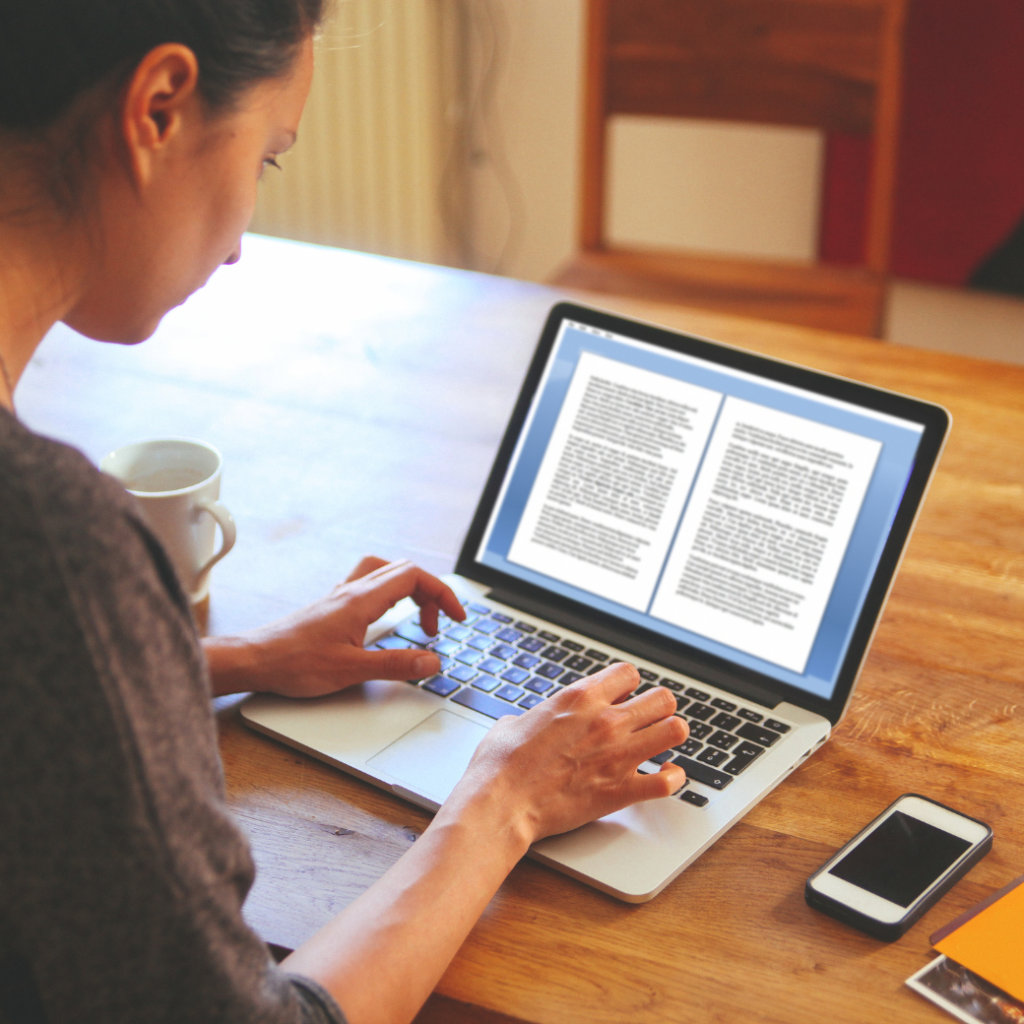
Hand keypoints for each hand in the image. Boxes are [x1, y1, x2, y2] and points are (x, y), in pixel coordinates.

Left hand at [203, 557, 464, 697]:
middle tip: (439, 625)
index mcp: (361, 599)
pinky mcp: (332, 608)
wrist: (254, 660)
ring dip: (410, 590)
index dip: (442, 593)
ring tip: (418, 620)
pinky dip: (390, 596)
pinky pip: (370, 586)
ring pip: (386, 574)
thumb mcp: (352, 670)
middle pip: (404, 571)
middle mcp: (352, 591)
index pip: (415, 577)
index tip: (456, 617)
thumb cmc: (294, 663)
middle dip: (431, 594)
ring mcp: (341, 597)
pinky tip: (386, 620)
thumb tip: (432, 661)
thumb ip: (396, 665)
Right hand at [446, 664, 688, 846]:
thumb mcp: (513, 721)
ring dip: (670, 736)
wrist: (501, 803)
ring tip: (659, 743)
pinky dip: (673, 779)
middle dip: (658, 707)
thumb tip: (531, 722)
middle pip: (663, 698)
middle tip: (647, 720)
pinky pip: (668, 782)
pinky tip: (665, 776)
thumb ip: (536, 716)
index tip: (623, 696)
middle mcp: (606, 721)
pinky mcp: (621, 790)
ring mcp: (618, 755)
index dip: (628, 685)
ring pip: (676, 730)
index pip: (629, 673)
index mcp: (580, 698)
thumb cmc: (501, 764)